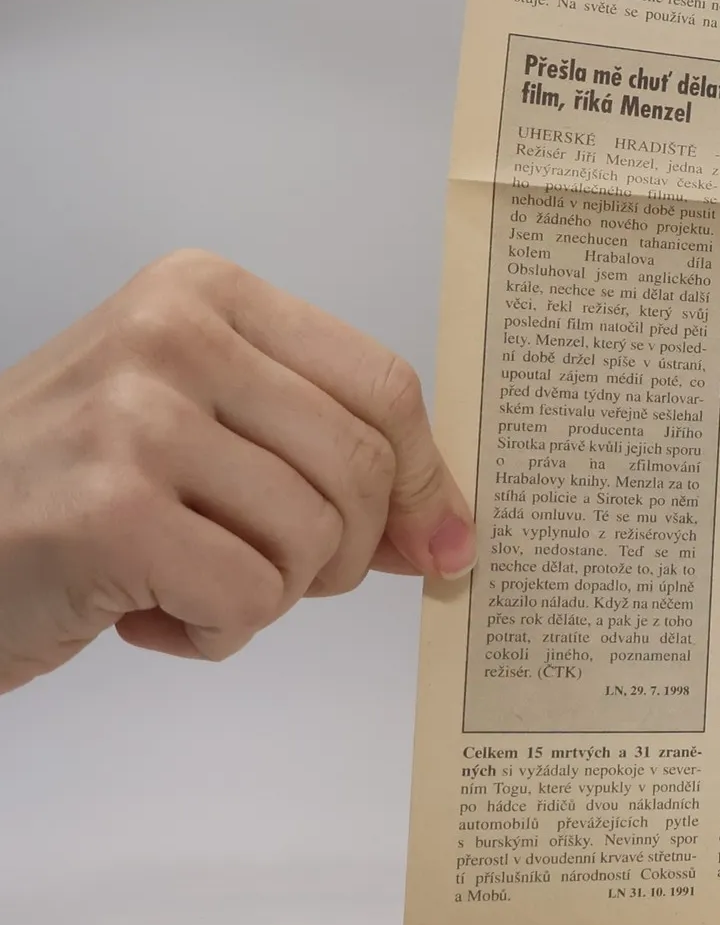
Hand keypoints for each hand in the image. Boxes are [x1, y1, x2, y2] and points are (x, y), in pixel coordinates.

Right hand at [0, 251, 472, 694]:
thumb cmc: (69, 486)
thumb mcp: (201, 427)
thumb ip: (323, 457)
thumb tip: (446, 532)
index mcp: (207, 293)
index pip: (382, 384)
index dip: (423, 477)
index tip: (439, 539)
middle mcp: (173, 334)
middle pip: (360, 464)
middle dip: (344, 552)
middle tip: (274, 575)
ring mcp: (136, 417)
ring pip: (313, 538)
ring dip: (268, 596)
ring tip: (188, 581)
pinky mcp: (109, 510)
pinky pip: (249, 597)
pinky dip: (216, 631)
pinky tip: (146, 612)